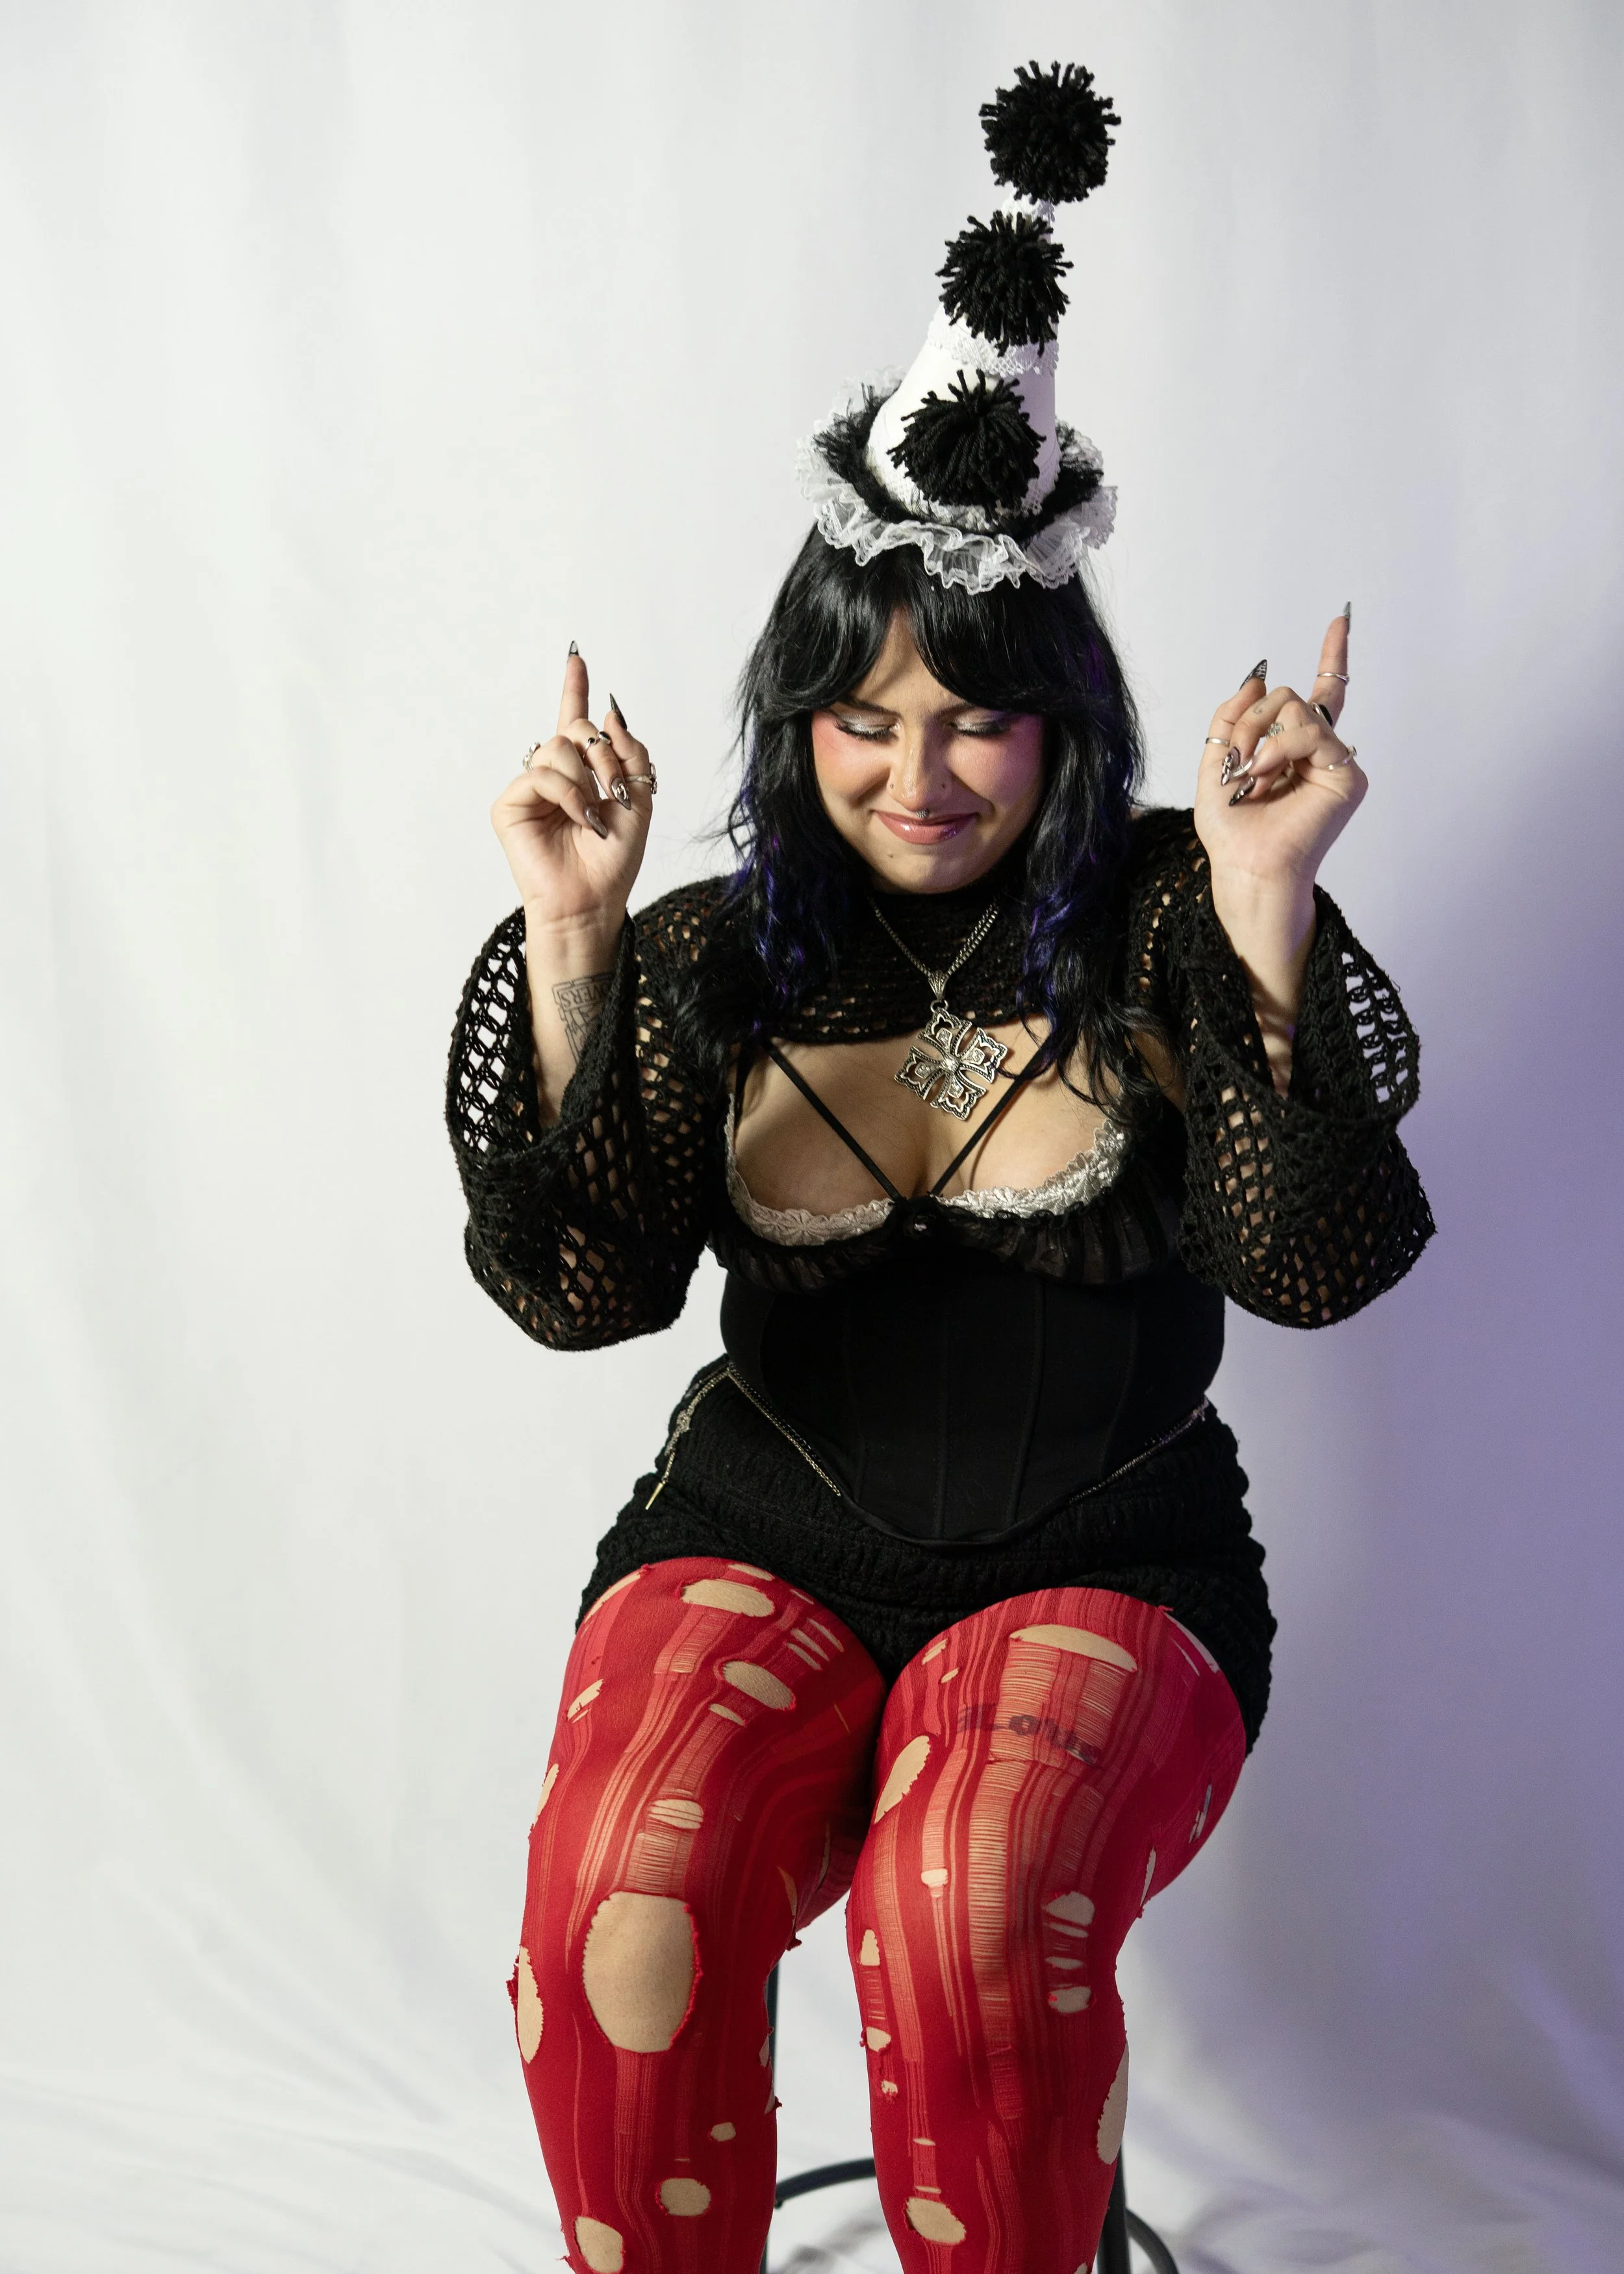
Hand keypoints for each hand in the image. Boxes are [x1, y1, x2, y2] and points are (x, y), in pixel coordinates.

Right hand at [490, 649, 655, 949]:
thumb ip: (632, 755)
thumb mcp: (640, 801)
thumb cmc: (613, 862)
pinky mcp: (509, 806)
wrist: (592, 901)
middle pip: (574, 730)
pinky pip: (540, 775)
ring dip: (587, 780)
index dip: (575, 689)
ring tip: (594, 817)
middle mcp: (553, 777)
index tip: (577, 657)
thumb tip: (611, 714)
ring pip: (557, 748)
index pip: (575, 724)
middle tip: (616, 790)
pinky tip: (579, 820)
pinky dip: (567, 795)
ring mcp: (530, 790)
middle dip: (604, 754)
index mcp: (583, 774)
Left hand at [1193, 612, 1364, 903]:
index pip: (1317, 695)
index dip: (1333, 655)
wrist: (1245, 865)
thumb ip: (1231, 716)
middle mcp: (1318, 752)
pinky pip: (1312, 733)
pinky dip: (1280, 750)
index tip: (1342, 619)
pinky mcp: (1346, 776)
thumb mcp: (1215, 761)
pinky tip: (1266, 775)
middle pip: (1291, 697)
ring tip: (1250, 773)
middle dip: (1252, 719)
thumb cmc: (1232, 830)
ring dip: (1261, 736)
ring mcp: (1334, 763)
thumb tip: (1257, 676)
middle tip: (1237, 757)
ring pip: (1298, 708)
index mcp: (1292, 749)